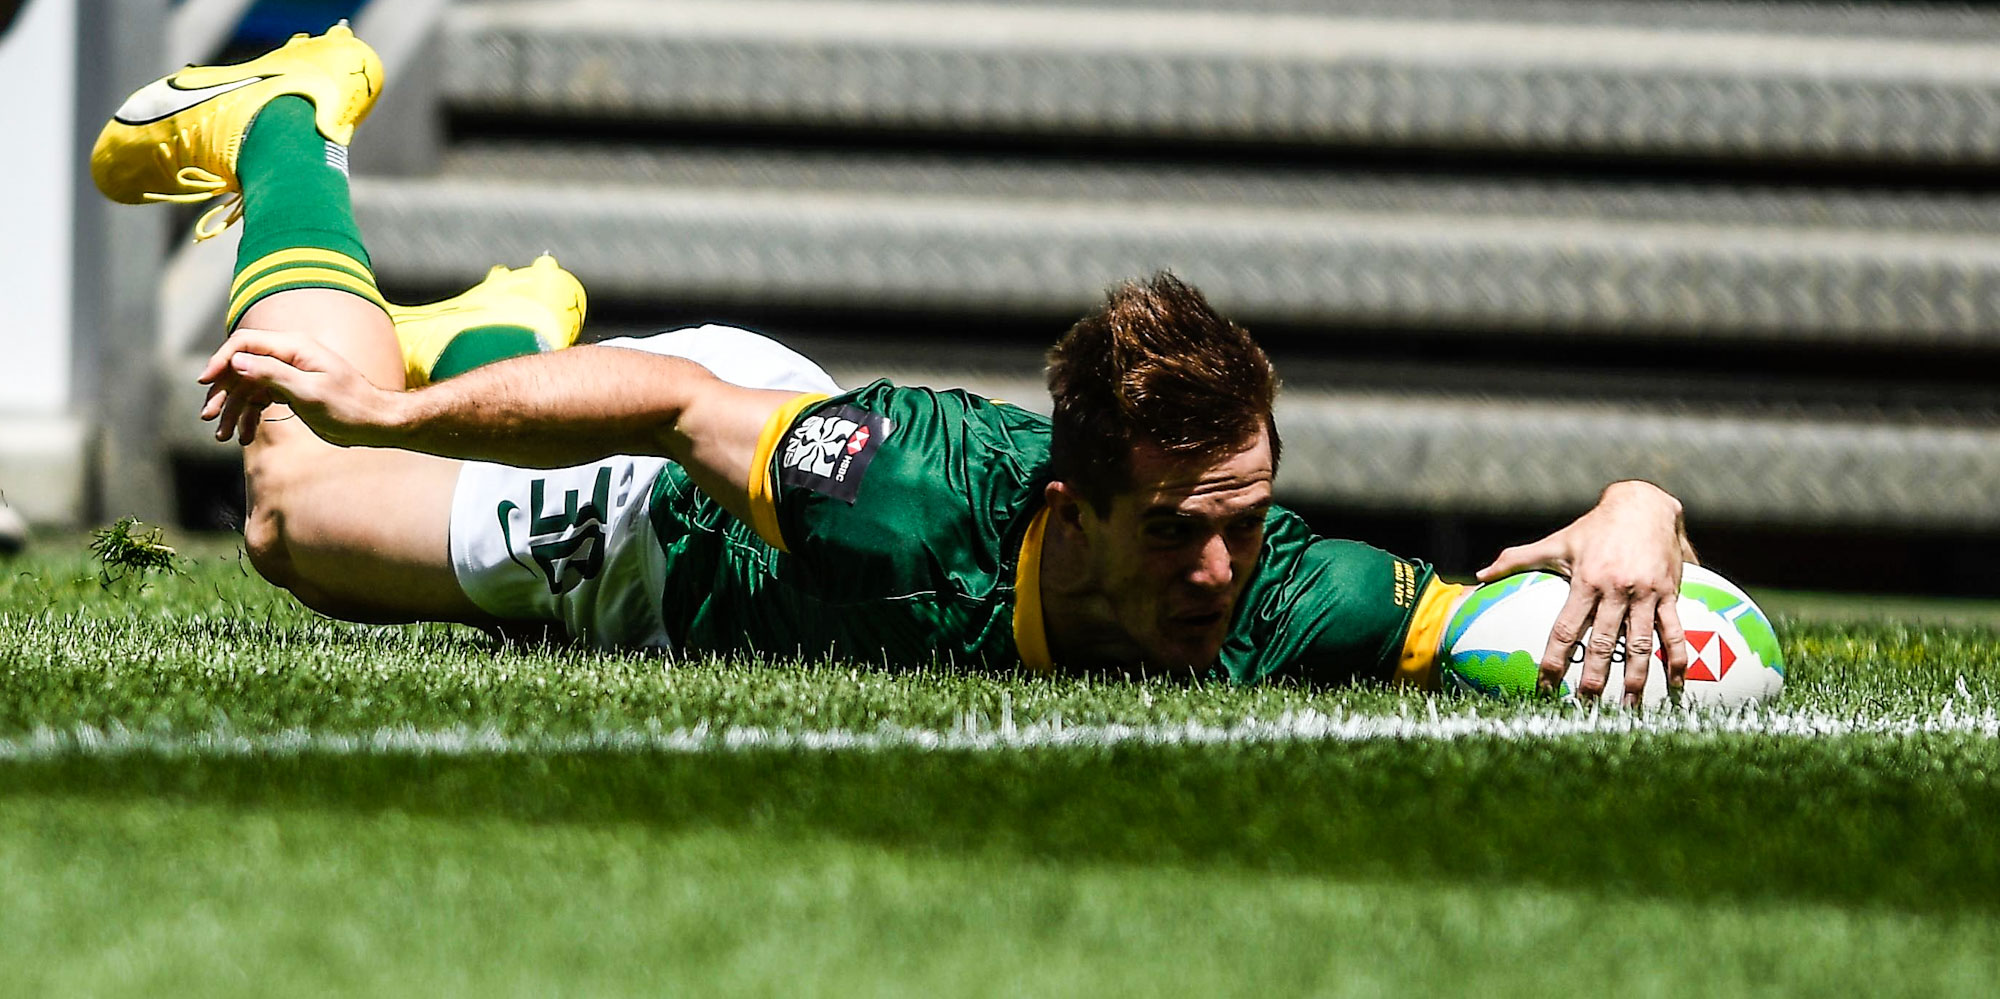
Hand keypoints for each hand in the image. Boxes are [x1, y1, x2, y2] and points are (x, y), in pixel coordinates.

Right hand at [197, 328, 400, 446]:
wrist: (376, 423)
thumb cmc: (349, 406)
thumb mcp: (309, 392)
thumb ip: (273, 374)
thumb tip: (237, 361)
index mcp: (295, 347)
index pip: (245, 343)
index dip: (222, 360)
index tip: (206, 383)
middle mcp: (289, 356)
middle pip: (242, 366)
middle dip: (223, 391)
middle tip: (208, 416)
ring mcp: (289, 374)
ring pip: (248, 386)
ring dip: (233, 410)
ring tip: (222, 436)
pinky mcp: (291, 391)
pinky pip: (261, 400)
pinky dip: (250, 417)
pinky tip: (244, 437)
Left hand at [1477, 481, 1692, 705]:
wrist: (1644, 505)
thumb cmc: (1595, 527)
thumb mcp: (1557, 541)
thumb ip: (1517, 558)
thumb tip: (1481, 574)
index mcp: (1586, 581)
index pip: (1565, 628)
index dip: (1554, 658)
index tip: (1544, 685)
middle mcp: (1615, 590)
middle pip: (1603, 642)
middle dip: (1594, 676)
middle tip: (1586, 705)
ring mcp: (1645, 594)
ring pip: (1641, 643)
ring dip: (1636, 678)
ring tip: (1630, 708)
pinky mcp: (1670, 594)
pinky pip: (1675, 631)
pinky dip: (1677, 658)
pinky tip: (1677, 685)